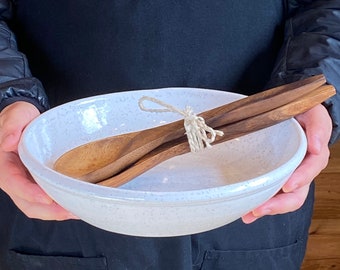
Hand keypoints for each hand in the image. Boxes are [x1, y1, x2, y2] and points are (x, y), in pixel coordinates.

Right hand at [0, 102, 75, 219]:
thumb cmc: (20, 117)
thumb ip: (11, 126)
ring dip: (55, 212)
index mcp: (3, 164)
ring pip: (35, 206)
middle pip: (26, 203)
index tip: (46, 197)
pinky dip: (57, 206)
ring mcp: (24, 183)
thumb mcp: (16, 115)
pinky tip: (73, 205)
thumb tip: (9, 142)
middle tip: (70, 210)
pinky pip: (43, 200)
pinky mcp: (35, 183)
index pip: (13, 183)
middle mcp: (12, 178)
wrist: (25, 121)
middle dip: (48, 210)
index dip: (29, 192)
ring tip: (77, 211)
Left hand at [242, 104, 331, 223]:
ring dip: (267, 208)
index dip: (301, 178)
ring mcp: (288, 175)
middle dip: (279, 204)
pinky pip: (271, 193)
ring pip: (283, 198)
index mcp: (313, 154)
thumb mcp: (314, 113)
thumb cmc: (303, 113)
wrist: (292, 114)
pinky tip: (246, 212)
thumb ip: (318, 126)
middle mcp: (302, 169)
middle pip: (297, 193)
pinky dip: (260, 203)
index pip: (310, 169)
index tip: (288, 185)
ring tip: (248, 215)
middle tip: (259, 209)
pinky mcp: (276, 176)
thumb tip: (316, 147)